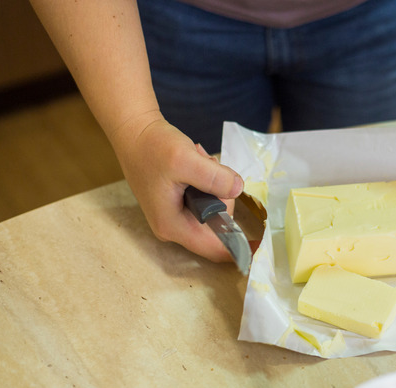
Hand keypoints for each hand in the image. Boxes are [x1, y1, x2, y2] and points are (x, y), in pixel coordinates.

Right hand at [114, 117, 243, 262]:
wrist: (133, 130)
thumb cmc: (153, 147)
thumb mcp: (185, 160)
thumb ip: (214, 177)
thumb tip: (238, 190)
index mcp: (173, 225)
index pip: (215, 250)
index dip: (240, 248)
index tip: (262, 242)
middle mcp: (173, 227)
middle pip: (218, 226)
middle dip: (223, 198)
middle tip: (211, 170)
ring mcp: (175, 216)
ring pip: (214, 210)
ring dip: (216, 185)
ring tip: (200, 163)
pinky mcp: (178, 204)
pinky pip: (206, 200)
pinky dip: (208, 182)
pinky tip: (195, 165)